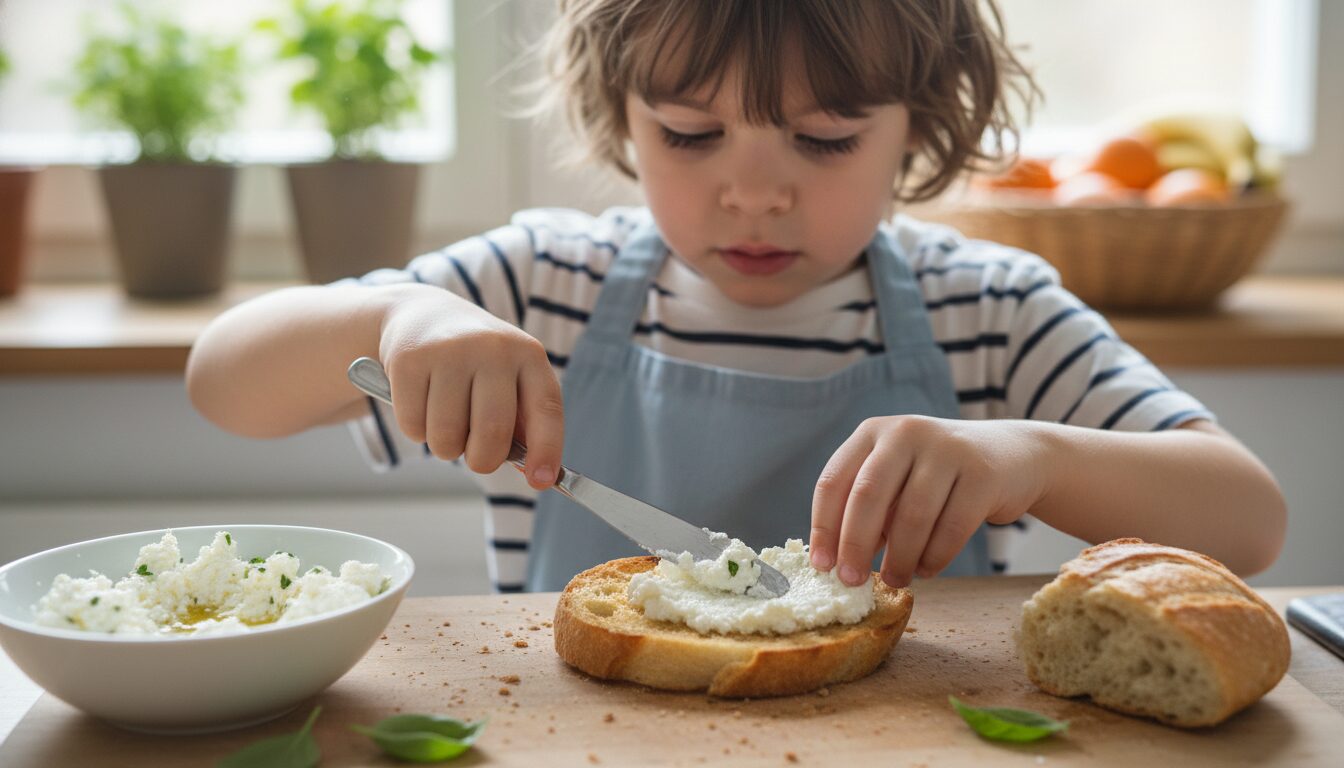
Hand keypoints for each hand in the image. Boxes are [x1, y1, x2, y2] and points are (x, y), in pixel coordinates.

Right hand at [377, 285, 563, 489]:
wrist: (423, 315)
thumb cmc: (475, 363)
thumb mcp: (508, 379)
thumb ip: (522, 423)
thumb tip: (537, 475)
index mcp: (528, 355)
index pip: (546, 409)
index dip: (546, 450)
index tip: (540, 480)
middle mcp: (493, 348)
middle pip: (492, 433)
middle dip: (482, 460)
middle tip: (475, 457)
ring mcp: (450, 351)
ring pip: (447, 437)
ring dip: (445, 447)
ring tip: (445, 421)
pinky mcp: (410, 360)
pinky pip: (413, 427)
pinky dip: (416, 430)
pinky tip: (421, 402)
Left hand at [809, 416, 1049, 587]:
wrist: (1012, 457)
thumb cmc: (938, 478)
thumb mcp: (897, 479)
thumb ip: (868, 509)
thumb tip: (836, 561)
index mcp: (873, 433)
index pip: (834, 481)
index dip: (824, 528)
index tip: (821, 566)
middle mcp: (906, 433)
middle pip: (868, 497)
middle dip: (856, 546)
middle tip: (851, 581)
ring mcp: (946, 449)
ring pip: (911, 517)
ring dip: (899, 559)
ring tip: (897, 579)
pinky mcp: (981, 473)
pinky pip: (951, 528)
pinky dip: (934, 557)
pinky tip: (927, 568)